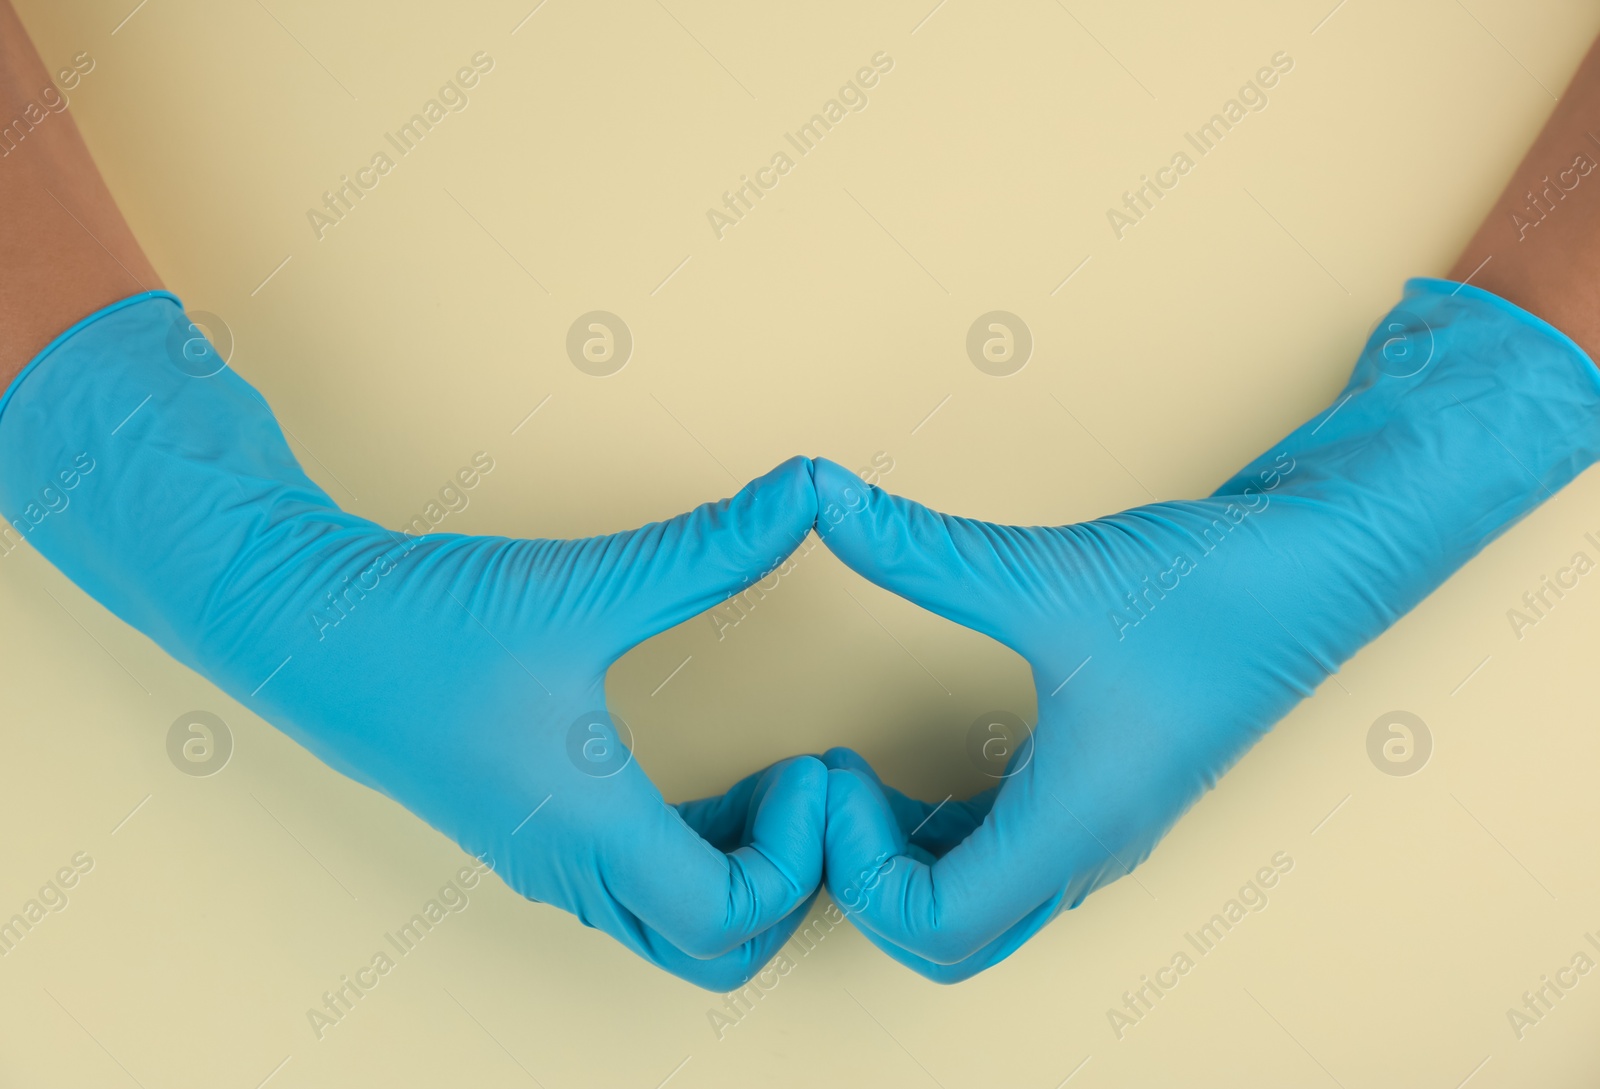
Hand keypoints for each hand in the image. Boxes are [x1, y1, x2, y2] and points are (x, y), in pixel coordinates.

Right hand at [0, 292, 825, 988]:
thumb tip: (803, 493)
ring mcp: (551, 861)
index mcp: (586, 827)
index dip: (795, 858)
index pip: (730, 919)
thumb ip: (705, 546)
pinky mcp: (538, 836)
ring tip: (769, 779)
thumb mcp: (579, 584)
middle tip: (803, 790)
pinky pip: (641, 890)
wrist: (300, 626)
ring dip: (742, 872)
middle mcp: (571, 868)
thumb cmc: (420, 623)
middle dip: (784, 887)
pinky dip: (699, 856)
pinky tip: (714, 779)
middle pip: (715, 953)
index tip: (805, 765)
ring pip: (677, 927)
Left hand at [810, 278, 1599, 980]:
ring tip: (851, 780)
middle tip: (829, 790)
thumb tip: (820, 500)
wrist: (1329, 559)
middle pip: (951, 938)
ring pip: (979, 902)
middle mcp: (1089, 843)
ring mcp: (1102, 823)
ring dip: (901, 862)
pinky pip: (1005, 854)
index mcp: (1078, 822)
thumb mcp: (1051, 570)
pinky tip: (906, 769)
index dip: (858, 871)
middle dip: (868, 882)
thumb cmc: (1220, 583)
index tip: (833, 775)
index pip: (936, 927)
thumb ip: (924, 548)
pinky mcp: (1104, 788)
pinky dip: (938, 835)